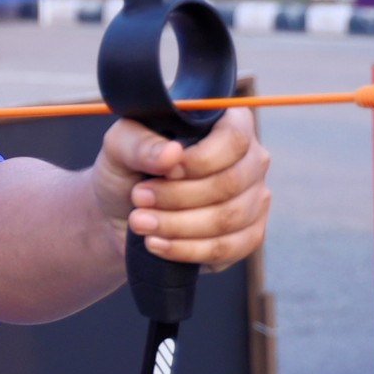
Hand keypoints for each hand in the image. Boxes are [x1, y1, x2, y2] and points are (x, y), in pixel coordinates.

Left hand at [94, 107, 269, 268]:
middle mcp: (250, 160)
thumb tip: (171, 154)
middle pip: (231, 183)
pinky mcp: (247, 236)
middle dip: (178, 197)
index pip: (234, 139)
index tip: (165, 172)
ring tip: (140, 222)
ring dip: (178, 225)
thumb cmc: (127, 170)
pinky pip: (230, 248)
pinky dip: (188, 250)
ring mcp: (254, 199)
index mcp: (228, 124)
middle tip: (139, 199)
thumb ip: (141, 144)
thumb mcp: (119, 148)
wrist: (121, 215)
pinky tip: (158, 244)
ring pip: (229, 218)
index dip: (200, 160)